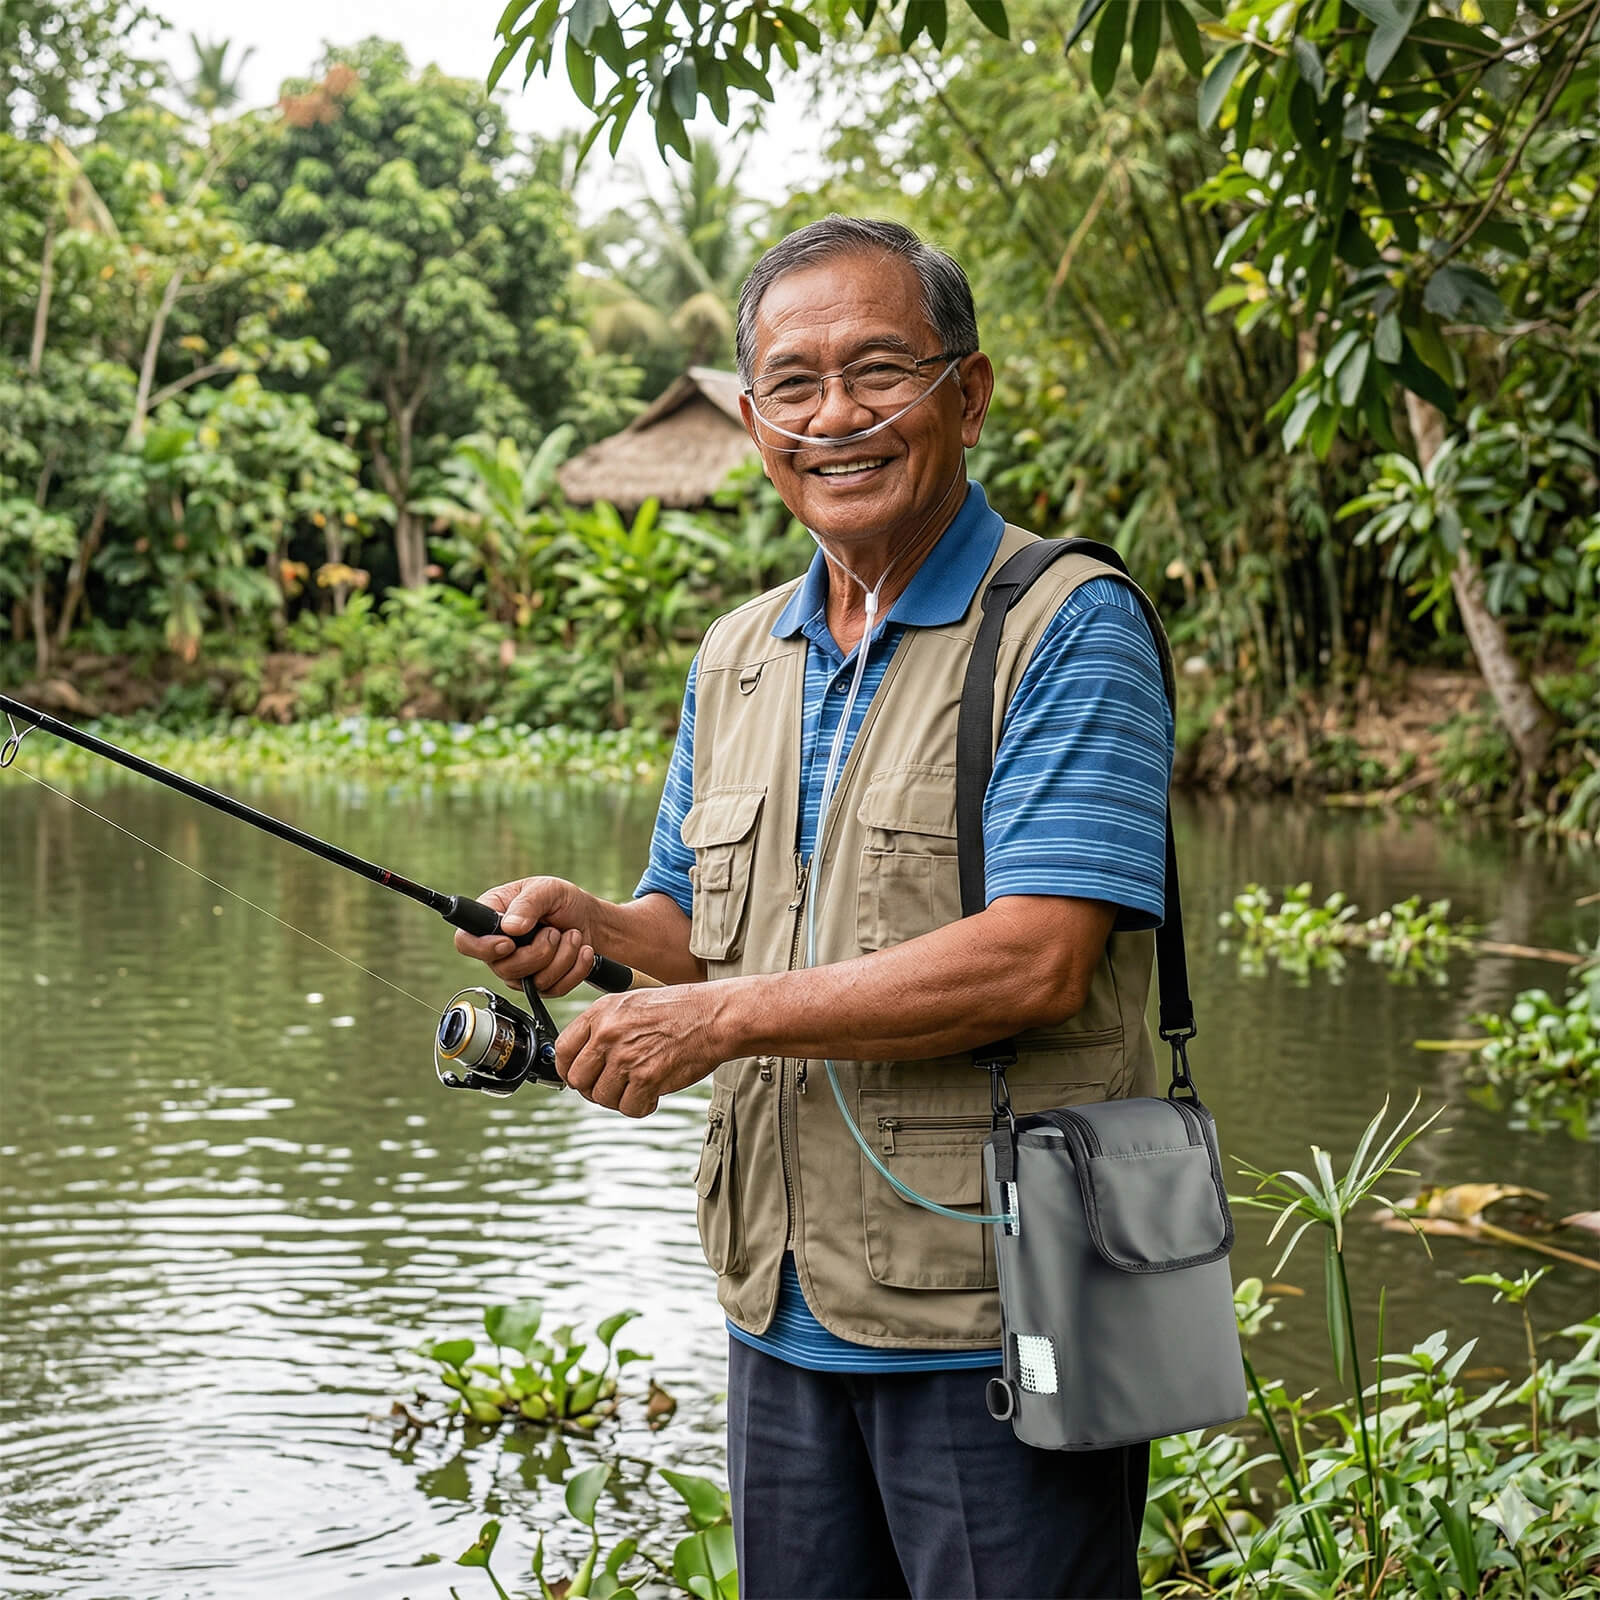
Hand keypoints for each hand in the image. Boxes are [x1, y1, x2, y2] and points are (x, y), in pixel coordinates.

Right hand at [452, 875, 600, 996]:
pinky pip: (555, 989)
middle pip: (504, 968)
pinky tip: (582, 951)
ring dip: (562, 956)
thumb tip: (509, 927)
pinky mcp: (540, 985)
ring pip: (533, 982)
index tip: (509, 943)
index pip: (466, 942)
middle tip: (554, 931)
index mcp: (491, 918)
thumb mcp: (547, 890)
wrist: (590, 920)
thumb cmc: (562, 901)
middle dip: (539, 951)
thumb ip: (528, 904)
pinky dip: (575, 969)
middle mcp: (500, 948)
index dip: (483, 948)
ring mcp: (519, 970)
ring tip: (572, 935)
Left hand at [556, 986, 726, 1117]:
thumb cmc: (677, 1011)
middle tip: (612, 1086)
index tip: (578, 1076)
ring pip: (601, 1097)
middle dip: (592, 1088)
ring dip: (618, 1098)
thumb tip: (581, 1059)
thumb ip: (602, 1028)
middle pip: (577, 1079)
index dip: (566, 1069)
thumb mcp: (630, 1004)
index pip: (562, 1050)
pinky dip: (640, 1106)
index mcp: (601, 1013)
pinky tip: (652, 1094)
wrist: (713, 1017)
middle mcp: (608, 1035)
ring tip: (637, 1087)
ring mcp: (626, 1057)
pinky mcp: (647, 1078)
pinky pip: (629, 1108)